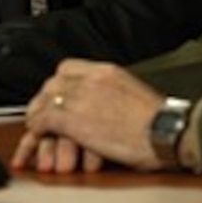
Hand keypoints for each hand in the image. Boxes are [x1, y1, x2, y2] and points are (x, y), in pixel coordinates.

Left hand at [11, 59, 165, 172]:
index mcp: (108, 71)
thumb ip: (114, 92)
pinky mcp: (74, 120)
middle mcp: (92, 79)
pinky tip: (38, 135)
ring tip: (36, 126)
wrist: (165, 133)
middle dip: (45, 97)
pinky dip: (37, 128)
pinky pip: (44, 119)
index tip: (56, 94)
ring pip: (46, 99)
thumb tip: (106, 103)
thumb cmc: (159, 123)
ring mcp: (82, 97)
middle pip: (54, 82)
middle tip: (41, 111)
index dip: (58, 83)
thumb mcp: (134, 94)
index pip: (68, 67)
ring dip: (38, 112)